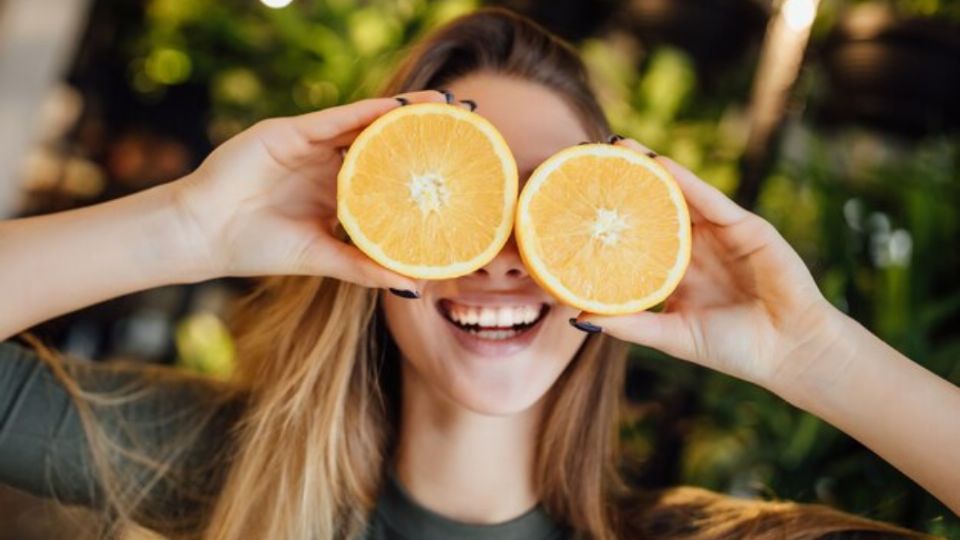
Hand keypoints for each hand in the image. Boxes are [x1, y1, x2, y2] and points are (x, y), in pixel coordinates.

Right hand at [169, 90, 449, 288]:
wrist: (204, 234)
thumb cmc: (257, 248)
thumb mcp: (321, 257)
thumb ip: (363, 268)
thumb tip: (411, 287)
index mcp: (336, 193)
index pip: (387, 174)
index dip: (420, 169)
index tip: (460, 168)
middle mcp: (329, 165)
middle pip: (384, 143)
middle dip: (421, 134)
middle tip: (465, 127)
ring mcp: (311, 146)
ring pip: (366, 122)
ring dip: (403, 113)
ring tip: (443, 105)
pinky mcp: (291, 132)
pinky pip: (337, 118)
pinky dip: (368, 112)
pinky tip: (399, 106)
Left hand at [574, 138, 837, 390]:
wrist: (790, 351)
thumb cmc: (734, 349)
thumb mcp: (673, 336)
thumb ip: (631, 326)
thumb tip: (578, 316)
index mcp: (675, 270)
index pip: (637, 236)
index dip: (610, 217)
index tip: (575, 199)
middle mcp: (695, 246)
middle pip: (654, 206)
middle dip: (626, 181)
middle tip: (589, 155)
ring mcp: (721, 234)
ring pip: (680, 194)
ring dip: (651, 169)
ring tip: (619, 147)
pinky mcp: (747, 227)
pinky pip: (711, 200)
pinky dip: (687, 182)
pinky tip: (661, 165)